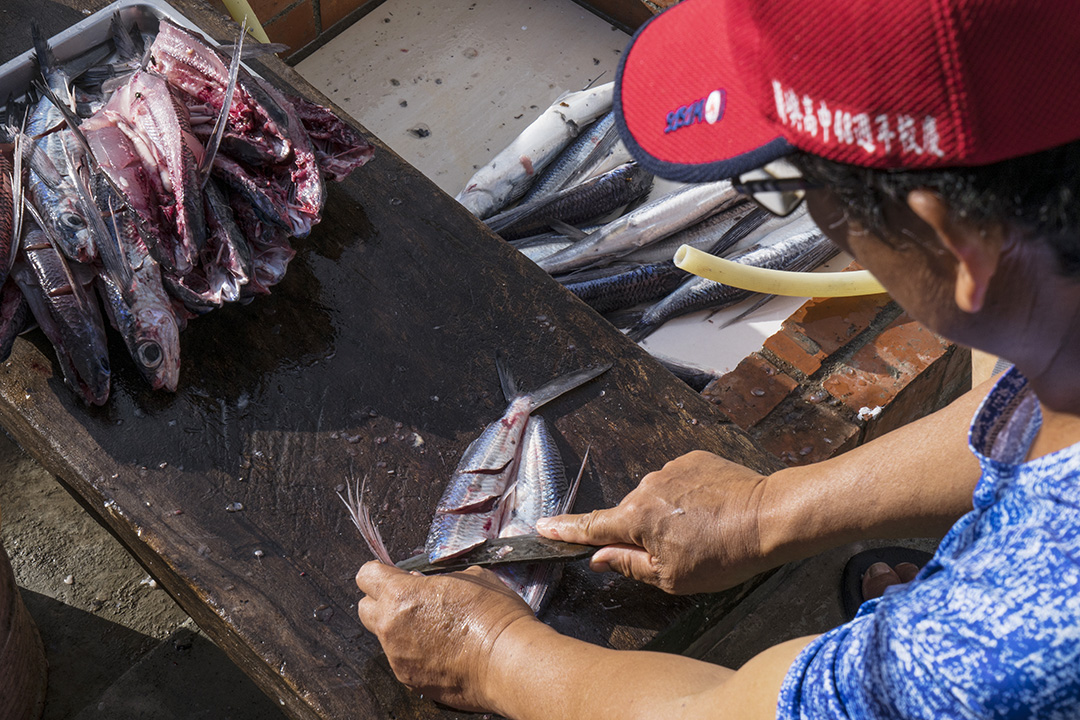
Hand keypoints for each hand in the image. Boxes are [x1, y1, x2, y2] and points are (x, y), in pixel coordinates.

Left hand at [355, 561, 538, 711]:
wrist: (509, 662)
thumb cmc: (495, 616)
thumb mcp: (472, 577)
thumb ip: (441, 579)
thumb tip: (430, 584)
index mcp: (402, 595)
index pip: (366, 575)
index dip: (380, 572)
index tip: (394, 574)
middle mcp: (392, 627)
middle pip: (365, 608)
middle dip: (382, 601)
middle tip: (410, 600)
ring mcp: (398, 657)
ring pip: (386, 637)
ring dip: (402, 629)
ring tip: (436, 628)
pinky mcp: (410, 680)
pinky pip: (403, 660)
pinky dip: (416, 653)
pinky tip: (444, 650)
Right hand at [536, 451, 769, 593]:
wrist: (768, 516)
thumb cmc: (723, 554)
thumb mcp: (672, 577)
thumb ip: (629, 565)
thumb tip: (600, 557)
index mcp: (636, 518)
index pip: (591, 527)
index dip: (565, 530)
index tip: (543, 527)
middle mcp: (646, 487)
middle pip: (632, 515)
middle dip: (645, 533)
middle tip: (680, 553)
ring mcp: (671, 469)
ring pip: (657, 498)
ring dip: (671, 514)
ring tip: (705, 532)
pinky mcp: (694, 459)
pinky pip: (680, 481)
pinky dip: (689, 497)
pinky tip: (713, 512)